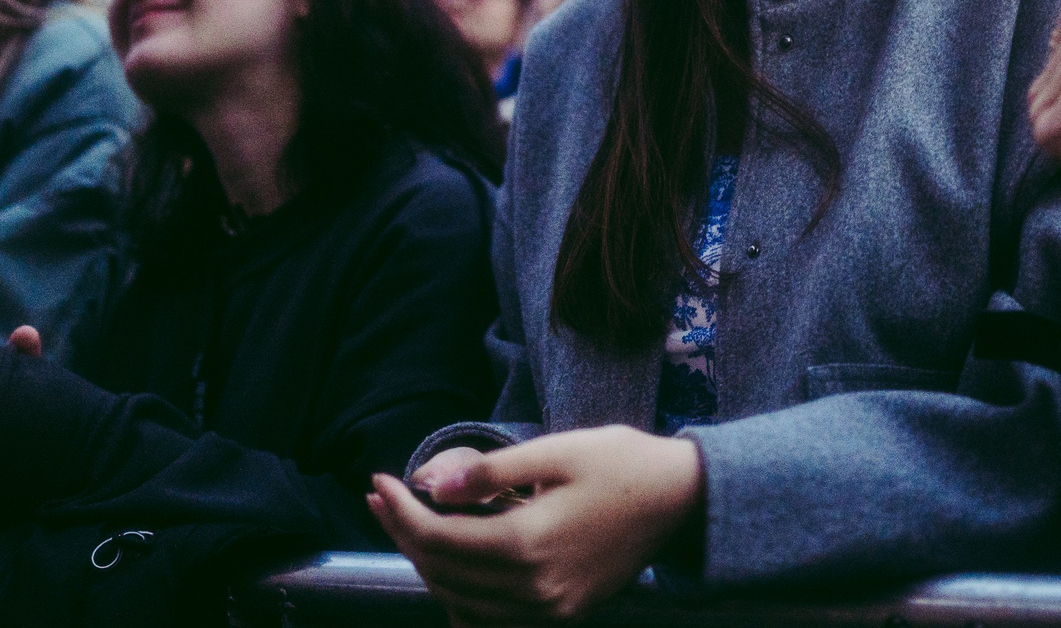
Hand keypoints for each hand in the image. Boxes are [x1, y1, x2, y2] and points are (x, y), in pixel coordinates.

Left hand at [369, 426, 703, 624]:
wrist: (680, 499)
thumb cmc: (622, 463)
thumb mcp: (558, 450)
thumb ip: (493, 470)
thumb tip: (432, 485)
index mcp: (530, 542)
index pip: (439, 537)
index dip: (401, 510)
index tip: (380, 480)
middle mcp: (534, 587)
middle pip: (442, 571)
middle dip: (404, 533)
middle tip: (383, 498)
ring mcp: (548, 608)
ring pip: (459, 599)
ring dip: (427, 564)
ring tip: (409, 524)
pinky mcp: (560, 613)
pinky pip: (491, 618)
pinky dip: (460, 596)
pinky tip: (450, 567)